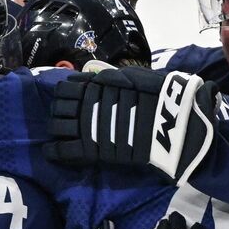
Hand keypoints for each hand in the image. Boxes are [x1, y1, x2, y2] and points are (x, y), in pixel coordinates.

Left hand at [46, 68, 218, 183]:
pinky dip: (54, 151)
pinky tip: (50, 151)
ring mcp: (90, 126)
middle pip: (59, 106)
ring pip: (58, 126)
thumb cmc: (164, 100)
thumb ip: (118, 79)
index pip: (68, 87)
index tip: (69, 100)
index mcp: (101, 83)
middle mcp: (90, 102)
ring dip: (55, 128)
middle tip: (62, 118)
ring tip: (58, 133)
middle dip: (58, 111)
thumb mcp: (141, 79)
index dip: (65, 94)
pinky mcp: (94, 151)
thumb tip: (98, 77)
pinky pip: (64, 150)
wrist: (177, 127)